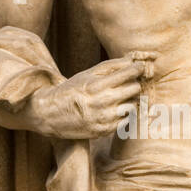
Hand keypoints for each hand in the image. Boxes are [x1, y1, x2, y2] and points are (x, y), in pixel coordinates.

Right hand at [27, 53, 155, 139]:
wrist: (50, 114)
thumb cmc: (71, 90)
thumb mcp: (87, 74)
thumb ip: (110, 66)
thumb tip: (131, 60)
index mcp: (97, 85)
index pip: (128, 74)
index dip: (137, 68)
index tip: (139, 67)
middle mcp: (103, 102)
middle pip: (135, 89)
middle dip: (133, 83)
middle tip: (127, 82)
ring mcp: (105, 119)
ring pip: (133, 105)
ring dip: (129, 100)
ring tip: (118, 97)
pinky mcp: (105, 131)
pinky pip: (126, 120)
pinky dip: (123, 113)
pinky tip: (113, 109)